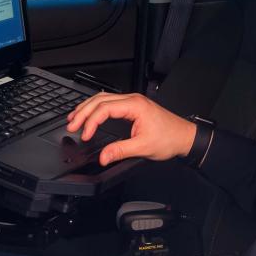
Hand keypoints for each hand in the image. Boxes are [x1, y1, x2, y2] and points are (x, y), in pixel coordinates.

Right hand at [65, 92, 197, 166]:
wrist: (184, 137)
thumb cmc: (169, 138)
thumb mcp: (143, 148)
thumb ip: (120, 151)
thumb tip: (103, 157)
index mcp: (135, 105)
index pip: (104, 108)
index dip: (91, 122)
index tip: (85, 135)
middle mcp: (132, 100)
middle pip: (100, 100)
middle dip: (83, 112)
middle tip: (71, 125)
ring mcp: (133, 102)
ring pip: (103, 99)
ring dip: (87, 108)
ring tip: (74, 118)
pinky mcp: (133, 107)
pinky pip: (110, 102)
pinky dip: (96, 108)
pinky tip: (89, 114)